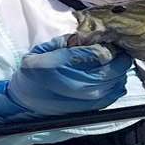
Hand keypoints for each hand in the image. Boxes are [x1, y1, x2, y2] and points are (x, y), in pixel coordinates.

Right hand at [0, 34, 132, 122]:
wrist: (24, 102)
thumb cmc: (34, 72)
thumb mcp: (44, 49)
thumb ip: (68, 41)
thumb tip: (94, 36)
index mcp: (61, 65)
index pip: (99, 53)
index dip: (108, 45)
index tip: (108, 41)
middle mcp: (75, 83)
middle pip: (113, 68)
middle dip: (119, 57)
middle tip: (117, 51)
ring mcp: (85, 99)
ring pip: (117, 80)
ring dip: (120, 70)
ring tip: (114, 63)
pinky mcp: (90, 109)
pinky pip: (115, 94)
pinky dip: (117, 83)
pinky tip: (111, 77)